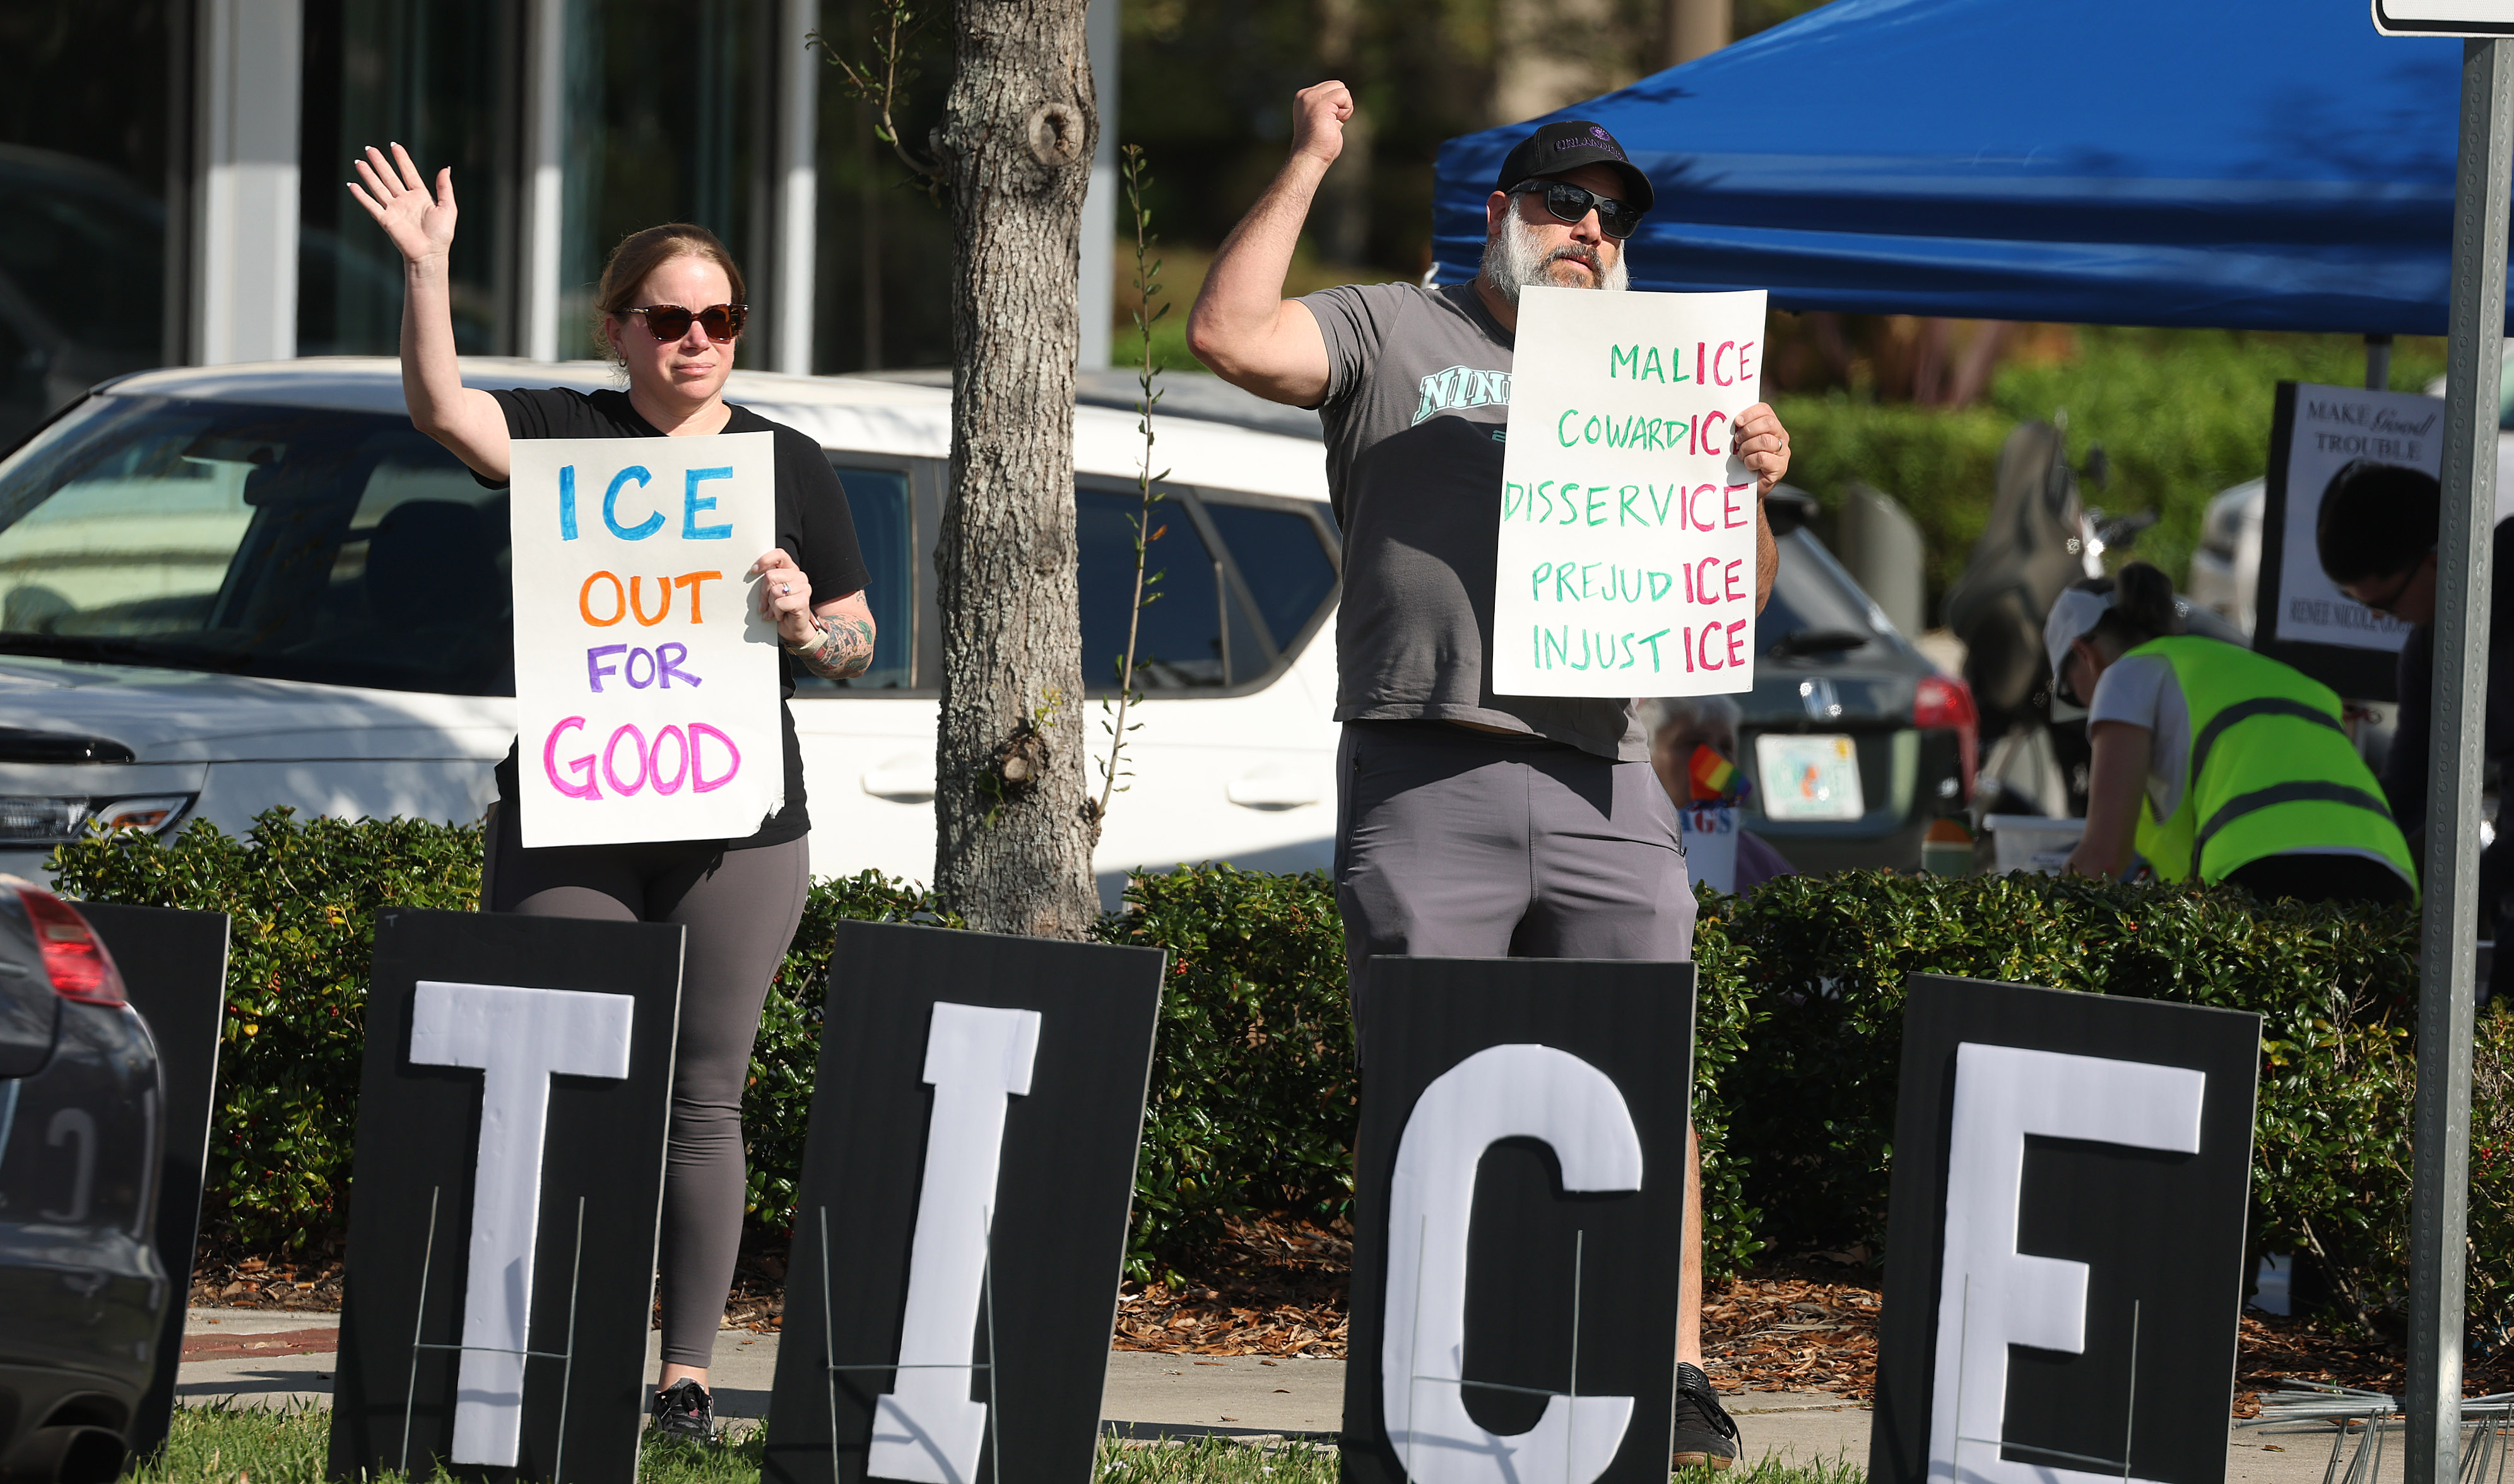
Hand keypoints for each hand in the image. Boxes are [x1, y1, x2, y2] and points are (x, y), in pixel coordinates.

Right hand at [347, 143, 456, 267]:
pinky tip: (352, 185)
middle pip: (389, 176)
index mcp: (420, 196)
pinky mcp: (385, 220)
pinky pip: (371, 205)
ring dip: (368, 175)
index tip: (394, 145)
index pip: (408, 172)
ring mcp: (394, 209)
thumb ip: (445, 188)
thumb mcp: (448, 208)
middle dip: (380, 162)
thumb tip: (445, 168)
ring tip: (359, 162)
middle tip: (369, 148)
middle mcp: (405, 200)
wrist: (430, 254)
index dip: (401, 159)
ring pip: (378, 187)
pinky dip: (361, 196)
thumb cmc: (442, 234)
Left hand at [751, 549, 818, 647]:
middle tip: (766, 604)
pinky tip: (781, 615)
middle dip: (763, 593)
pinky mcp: (803, 601)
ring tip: (775, 610)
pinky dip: (777, 612)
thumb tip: (752, 573)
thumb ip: (767, 581)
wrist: (794, 629)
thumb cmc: (781, 610)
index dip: (765, 560)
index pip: (779, 555)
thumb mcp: (771, 592)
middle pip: (770, 576)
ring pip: (774, 591)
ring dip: (771, 605)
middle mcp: (799, 576)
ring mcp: (804, 588)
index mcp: (791, 570)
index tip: (753, 571)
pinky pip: (780, 603)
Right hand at [1290, 81, 1353, 166]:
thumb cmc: (1319, 146)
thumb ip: (1331, 109)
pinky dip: (1346, 110)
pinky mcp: (1322, 103)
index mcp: (1304, 98)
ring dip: (1344, 107)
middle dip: (1341, 104)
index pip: (1330, 88)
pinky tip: (1335, 122)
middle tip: (1332, 122)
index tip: (1328, 122)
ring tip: (1332, 123)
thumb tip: (1344, 104)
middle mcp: (1305, 95)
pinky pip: (1344, 95)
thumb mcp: (1324, 121)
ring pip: (1341, 88)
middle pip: (1337, 85)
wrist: (1310, 157)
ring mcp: (1312, 97)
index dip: (1337, 105)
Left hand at [1731, 402, 1791, 496]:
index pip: (1765, 410)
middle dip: (1748, 430)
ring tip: (1741, 455)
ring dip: (1747, 447)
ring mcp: (1784, 452)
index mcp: (1773, 426)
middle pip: (1768, 423)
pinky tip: (1748, 465)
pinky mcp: (1781, 467)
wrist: (1748, 487)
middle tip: (1737, 441)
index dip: (1750, 413)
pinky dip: (1750, 461)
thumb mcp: (1743, 441)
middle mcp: (1781, 437)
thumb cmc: (1744, 460)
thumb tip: (1735, 421)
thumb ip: (1743, 428)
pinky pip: (1763, 457)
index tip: (1737, 422)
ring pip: (1765, 440)